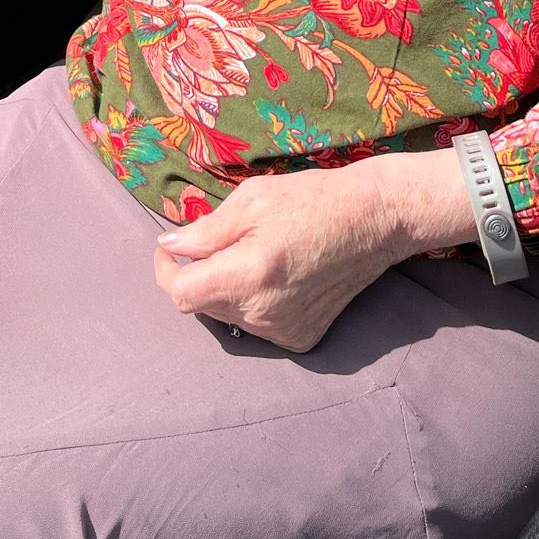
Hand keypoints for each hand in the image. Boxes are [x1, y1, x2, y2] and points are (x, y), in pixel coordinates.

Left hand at [152, 149, 475, 353]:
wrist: (373, 221)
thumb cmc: (311, 199)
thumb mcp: (251, 199)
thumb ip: (205, 231)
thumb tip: (168, 247)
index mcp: (249, 275)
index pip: (181, 295)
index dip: (166, 272)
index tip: (170, 250)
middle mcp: (264, 314)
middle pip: (203, 306)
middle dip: (198, 274)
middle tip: (218, 240)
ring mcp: (284, 333)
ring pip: (228, 316)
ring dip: (225, 289)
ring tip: (252, 253)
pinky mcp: (301, 340)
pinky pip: (256, 325)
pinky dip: (252, 303)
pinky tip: (274, 275)